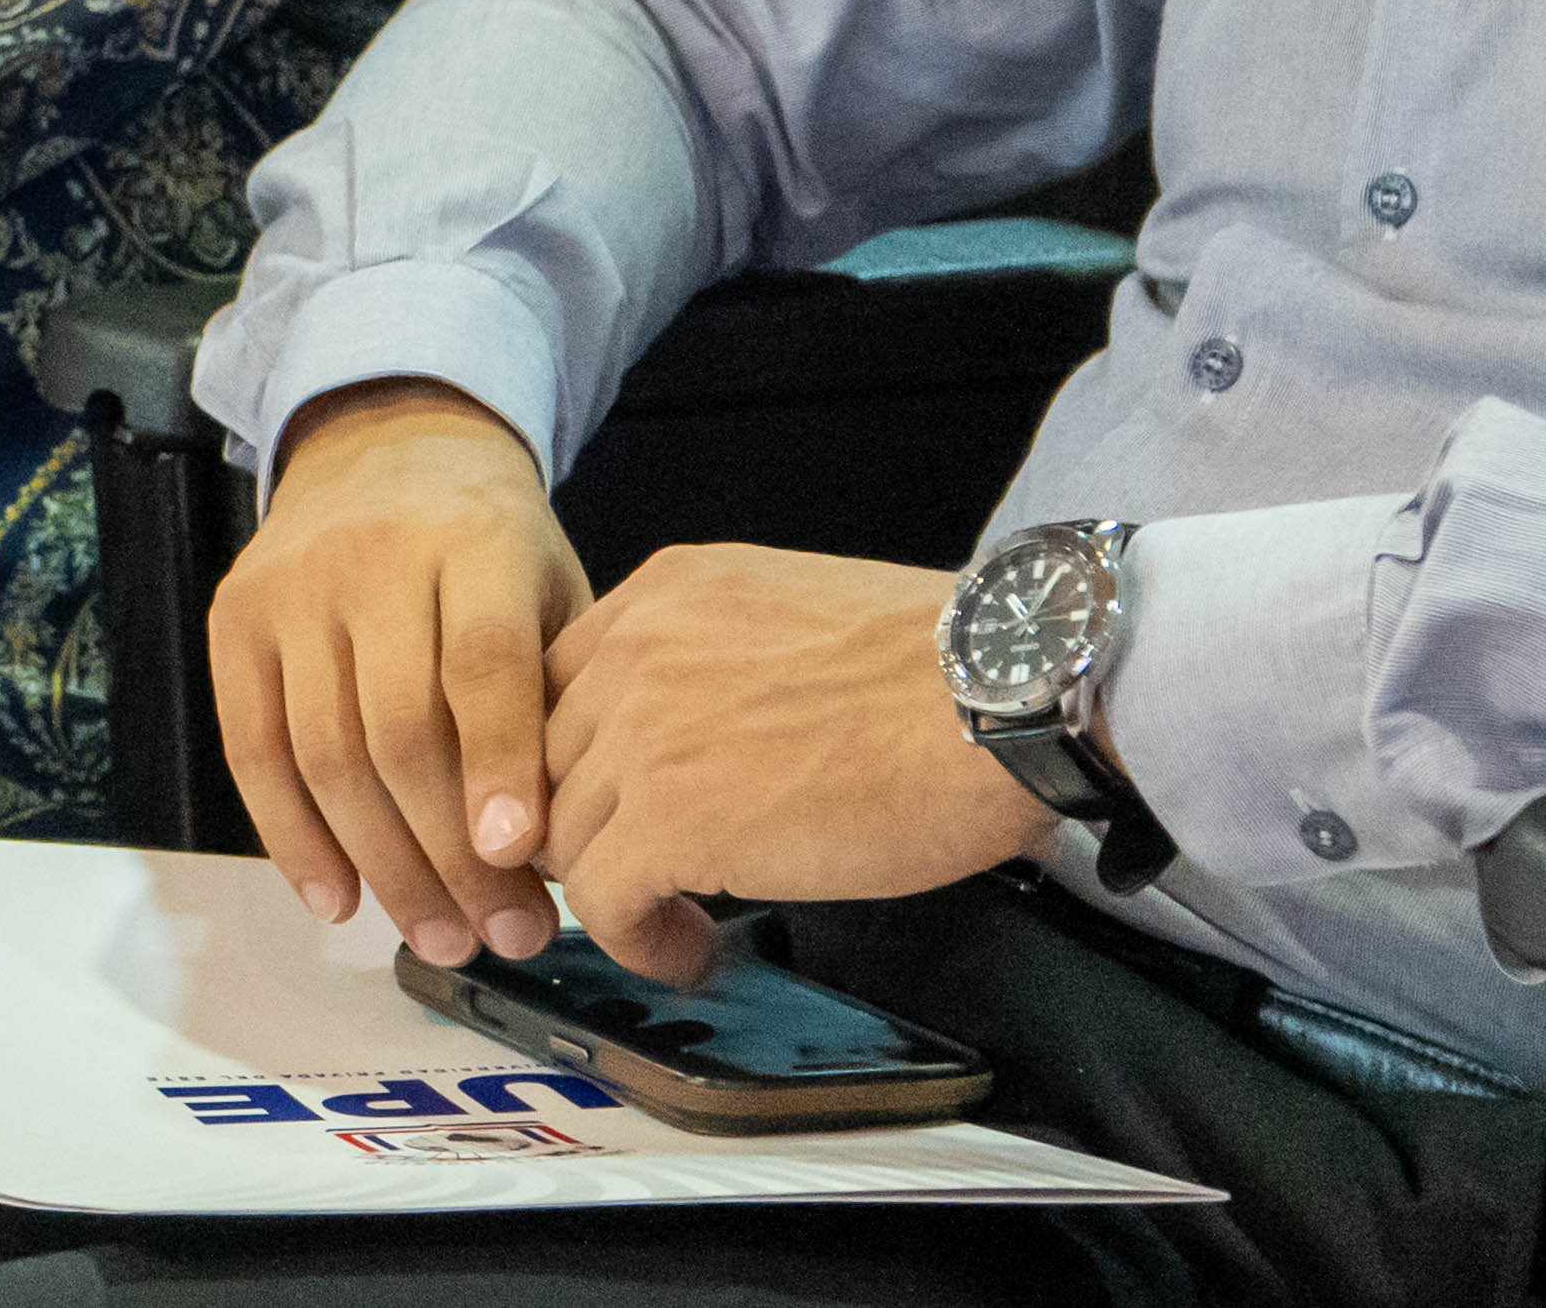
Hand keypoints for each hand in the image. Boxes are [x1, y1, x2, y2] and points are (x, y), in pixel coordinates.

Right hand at [210, 378, 590, 968]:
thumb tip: (568, 848)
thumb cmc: (488, 544)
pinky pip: (253, 750)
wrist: (385, 445)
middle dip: (452, 851)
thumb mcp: (550, 585)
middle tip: (506, 934)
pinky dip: (292, 838)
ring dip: (382, 866)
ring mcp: (291, 589)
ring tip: (440, 939)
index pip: (482, 659)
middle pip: (399, 726)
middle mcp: (372, 557)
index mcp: (475, 538)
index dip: (501, 761)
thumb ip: (557, 694)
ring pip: (324, 753)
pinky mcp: (234, 621)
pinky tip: (338, 899)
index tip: (523, 855)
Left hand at [531, 546, 1057, 985]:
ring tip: (670, 921)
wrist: (998, 694)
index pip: (561, 681)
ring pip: (565, 835)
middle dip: (583, 826)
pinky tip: (687, 952)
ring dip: (612, 891)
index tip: (613, 804)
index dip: (578, 758)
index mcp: (669, 593)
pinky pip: (603, 900)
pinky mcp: (671, 820)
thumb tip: (708, 728)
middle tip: (633, 874)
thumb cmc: (940, 667)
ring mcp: (642, 734)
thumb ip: (723, 657)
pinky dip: (636, 941)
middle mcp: (635, 650)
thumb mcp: (795, 616)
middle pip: (547, 760)